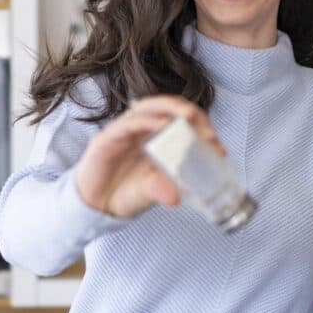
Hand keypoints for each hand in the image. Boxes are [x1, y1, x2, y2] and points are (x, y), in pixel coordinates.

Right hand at [74, 95, 223, 218]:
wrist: (95, 206)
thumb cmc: (124, 193)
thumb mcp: (150, 193)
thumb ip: (162, 190)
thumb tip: (176, 198)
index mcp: (157, 139)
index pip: (182, 122)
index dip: (202, 128)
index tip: (217, 146)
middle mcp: (142, 130)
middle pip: (169, 108)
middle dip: (191, 114)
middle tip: (207, 132)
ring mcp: (125, 131)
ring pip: (150, 107)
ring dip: (171, 108)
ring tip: (189, 117)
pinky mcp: (108, 138)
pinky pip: (129, 123)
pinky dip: (147, 121)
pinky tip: (162, 126)